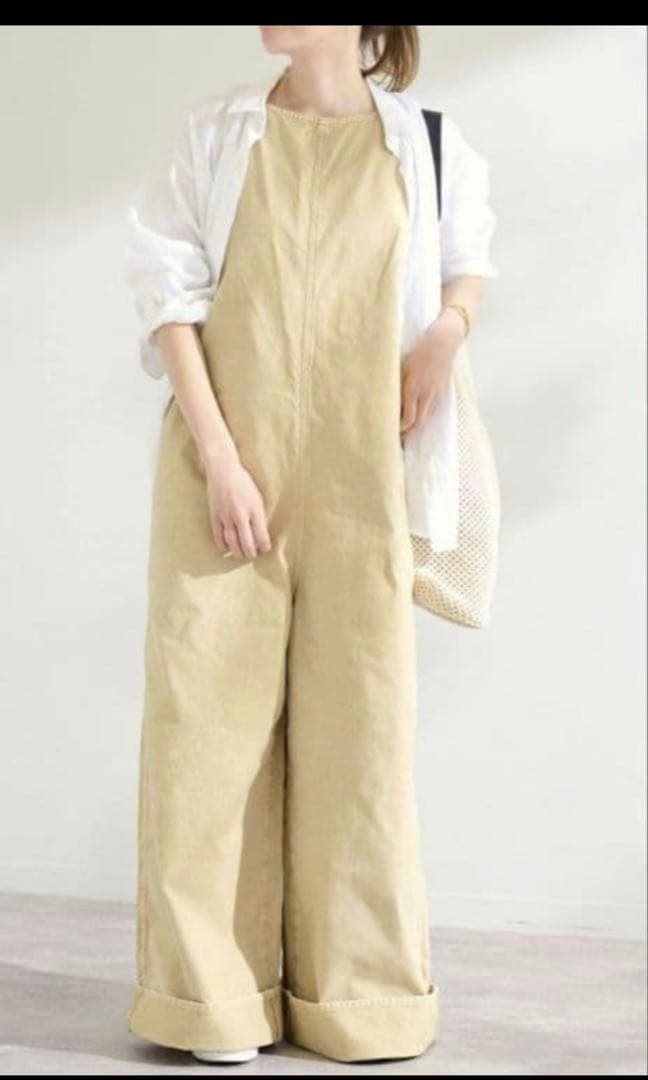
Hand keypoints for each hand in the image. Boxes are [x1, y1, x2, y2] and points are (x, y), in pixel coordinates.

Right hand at [204, 455, 271, 558]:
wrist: (223, 471)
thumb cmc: (244, 483)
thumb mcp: (258, 498)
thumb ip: (259, 516)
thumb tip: (260, 535)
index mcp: (255, 510)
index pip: (262, 537)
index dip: (265, 547)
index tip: (265, 549)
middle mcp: (241, 515)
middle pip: (247, 544)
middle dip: (251, 553)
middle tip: (253, 555)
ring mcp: (226, 517)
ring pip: (233, 544)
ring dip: (238, 553)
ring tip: (241, 554)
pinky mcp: (215, 517)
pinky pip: (218, 538)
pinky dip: (223, 547)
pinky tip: (227, 549)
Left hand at [400, 308, 464, 436]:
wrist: (442, 342)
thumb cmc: (419, 352)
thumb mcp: (403, 368)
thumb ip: (397, 387)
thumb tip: (387, 403)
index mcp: (414, 388)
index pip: (408, 419)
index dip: (400, 430)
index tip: (390, 433)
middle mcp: (427, 395)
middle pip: (418, 423)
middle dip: (408, 433)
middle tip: (397, 438)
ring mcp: (437, 394)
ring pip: (426, 417)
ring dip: (416, 425)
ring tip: (405, 430)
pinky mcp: (443, 392)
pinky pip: (432, 409)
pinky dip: (424, 415)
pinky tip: (417, 415)